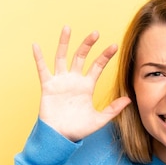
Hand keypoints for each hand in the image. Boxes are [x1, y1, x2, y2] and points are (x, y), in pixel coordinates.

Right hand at [32, 26, 130, 141]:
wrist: (60, 137)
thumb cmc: (79, 129)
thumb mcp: (99, 119)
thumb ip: (113, 109)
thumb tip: (129, 99)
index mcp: (87, 86)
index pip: (97, 66)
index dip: (105, 56)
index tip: (114, 46)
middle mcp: (74, 80)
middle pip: (81, 56)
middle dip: (87, 44)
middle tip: (95, 33)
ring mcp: (60, 81)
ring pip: (62, 57)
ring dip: (64, 43)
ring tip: (67, 28)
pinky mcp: (48, 86)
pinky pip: (42, 69)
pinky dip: (39, 58)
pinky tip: (36, 46)